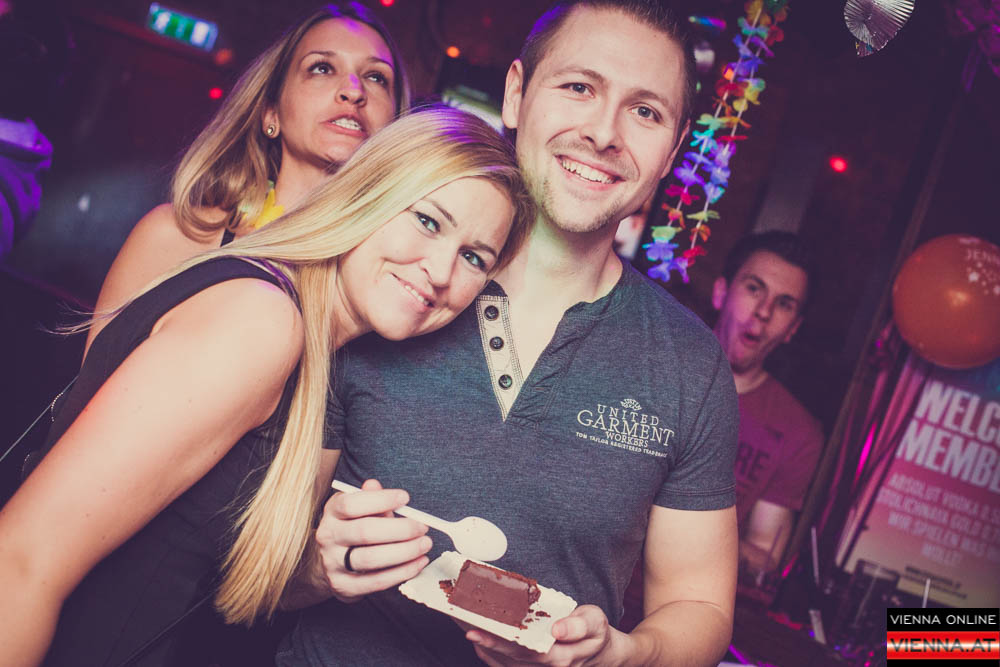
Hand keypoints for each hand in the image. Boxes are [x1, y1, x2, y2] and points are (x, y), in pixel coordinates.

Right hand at [315, 479, 431, 602]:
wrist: (332, 562)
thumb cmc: (353, 528)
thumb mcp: (358, 508)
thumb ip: (369, 498)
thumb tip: (375, 485)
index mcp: (332, 512)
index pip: (351, 504)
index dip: (380, 500)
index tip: (405, 498)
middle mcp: (328, 537)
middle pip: (365, 532)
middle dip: (400, 529)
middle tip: (422, 527)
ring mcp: (333, 563)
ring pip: (371, 558)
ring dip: (404, 552)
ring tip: (424, 544)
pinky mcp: (344, 586)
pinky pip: (377, 581)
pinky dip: (402, 572)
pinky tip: (418, 563)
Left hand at [463, 605, 623, 666]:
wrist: (604, 656)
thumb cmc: (597, 635)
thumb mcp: (596, 622)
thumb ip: (579, 624)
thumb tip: (557, 629)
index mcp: (562, 657)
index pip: (525, 651)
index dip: (499, 643)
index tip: (478, 632)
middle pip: (510, 659)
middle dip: (486, 644)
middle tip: (465, 628)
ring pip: (507, 665)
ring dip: (486, 649)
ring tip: (466, 629)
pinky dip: (493, 656)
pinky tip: (480, 642)